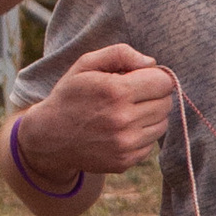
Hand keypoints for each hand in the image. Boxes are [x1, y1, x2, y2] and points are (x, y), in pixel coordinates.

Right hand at [17, 45, 175, 183]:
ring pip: (162, 125)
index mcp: (116, 92)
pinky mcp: (125, 161)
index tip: (140, 78)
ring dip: (150, 116)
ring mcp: (125, 145)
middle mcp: (123, 120)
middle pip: (166, 104)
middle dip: (154, 95)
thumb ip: (121, 54)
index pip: (163, 82)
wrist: (49, 136)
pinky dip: (141, 135)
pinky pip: (151, 144)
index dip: (154, 77)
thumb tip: (152, 63)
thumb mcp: (86, 64)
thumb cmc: (71, 94)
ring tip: (126, 111)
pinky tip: (121, 129)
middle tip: (132, 95)